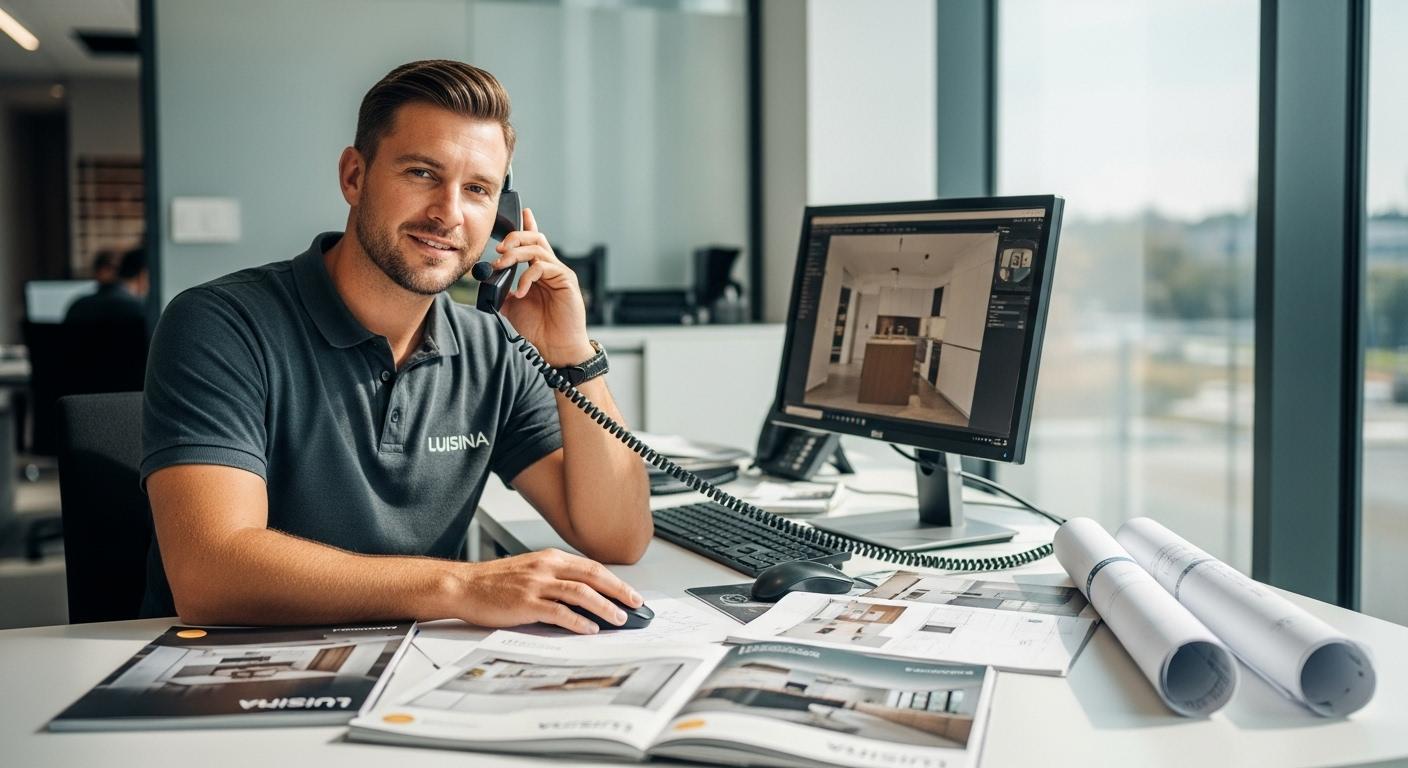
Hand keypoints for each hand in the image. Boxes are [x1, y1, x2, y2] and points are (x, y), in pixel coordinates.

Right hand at [447, 548, 643, 633]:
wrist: (464, 586)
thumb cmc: (495, 582)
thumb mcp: (531, 571)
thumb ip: (556, 578)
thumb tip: (586, 596)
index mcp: (550, 558)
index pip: (592, 568)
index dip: (615, 581)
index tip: (631, 594)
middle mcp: (546, 568)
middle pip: (592, 577)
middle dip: (618, 591)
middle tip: (636, 605)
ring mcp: (536, 585)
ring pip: (580, 593)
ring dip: (604, 607)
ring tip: (619, 619)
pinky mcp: (526, 603)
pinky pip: (559, 612)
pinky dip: (578, 621)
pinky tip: (589, 629)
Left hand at [489, 208, 592, 366]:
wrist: (556, 348)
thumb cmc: (539, 329)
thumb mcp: (511, 307)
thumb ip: (501, 290)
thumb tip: (485, 280)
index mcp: (538, 270)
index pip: (533, 241)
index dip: (528, 224)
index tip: (521, 211)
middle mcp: (550, 267)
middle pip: (534, 237)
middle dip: (514, 237)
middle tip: (498, 249)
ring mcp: (559, 272)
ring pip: (537, 248)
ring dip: (515, 253)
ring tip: (501, 265)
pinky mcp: (566, 280)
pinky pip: (543, 267)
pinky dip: (527, 277)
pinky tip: (520, 292)